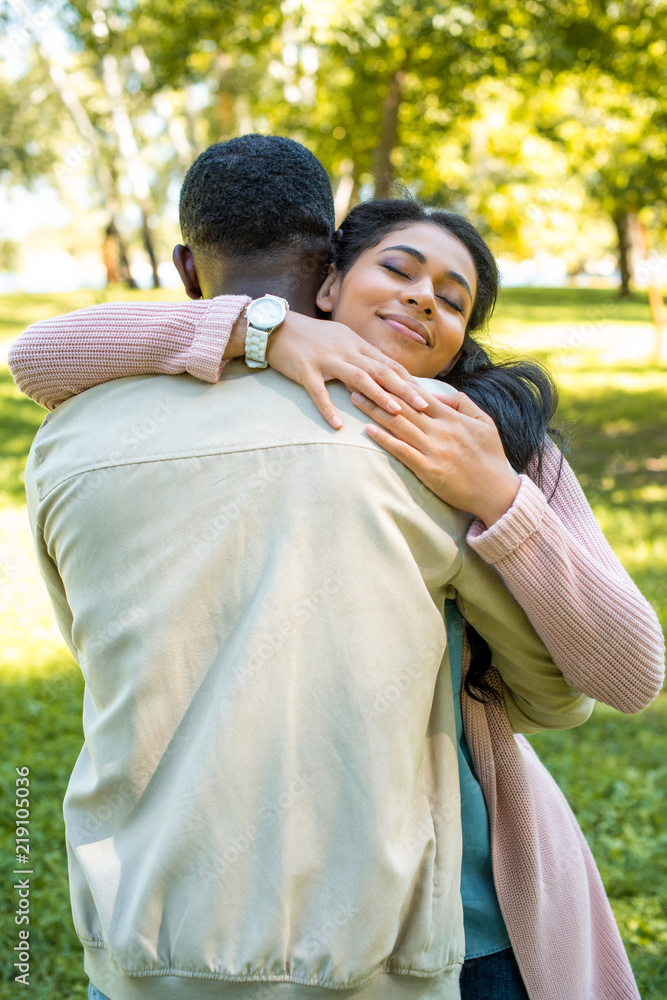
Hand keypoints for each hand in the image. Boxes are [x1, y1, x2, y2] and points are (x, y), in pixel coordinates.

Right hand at [227, 309, 428, 428]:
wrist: (274, 326)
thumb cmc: (309, 337)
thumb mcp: (340, 340)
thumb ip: (360, 355)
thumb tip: (383, 371)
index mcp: (356, 344)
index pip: (389, 363)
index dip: (409, 380)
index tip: (427, 396)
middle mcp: (346, 350)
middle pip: (381, 370)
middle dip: (405, 389)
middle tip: (424, 406)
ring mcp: (326, 359)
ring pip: (358, 378)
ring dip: (378, 396)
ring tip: (396, 412)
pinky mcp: (305, 369)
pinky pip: (318, 391)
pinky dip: (328, 408)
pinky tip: (337, 425)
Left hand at [352, 387, 520, 526]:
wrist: (497, 492)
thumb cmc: (490, 457)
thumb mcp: (485, 423)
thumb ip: (463, 403)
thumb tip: (440, 394)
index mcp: (452, 418)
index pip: (419, 394)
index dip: (397, 381)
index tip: (379, 371)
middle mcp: (440, 431)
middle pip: (403, 406)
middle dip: (378, 391)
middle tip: (357, 379)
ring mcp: (433, 450)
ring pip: (399, 426)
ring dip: (375, 411)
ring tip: (356, 399)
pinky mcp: (428, 470)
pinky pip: (402, 451)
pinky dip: (384, 439)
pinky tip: (368, 430)